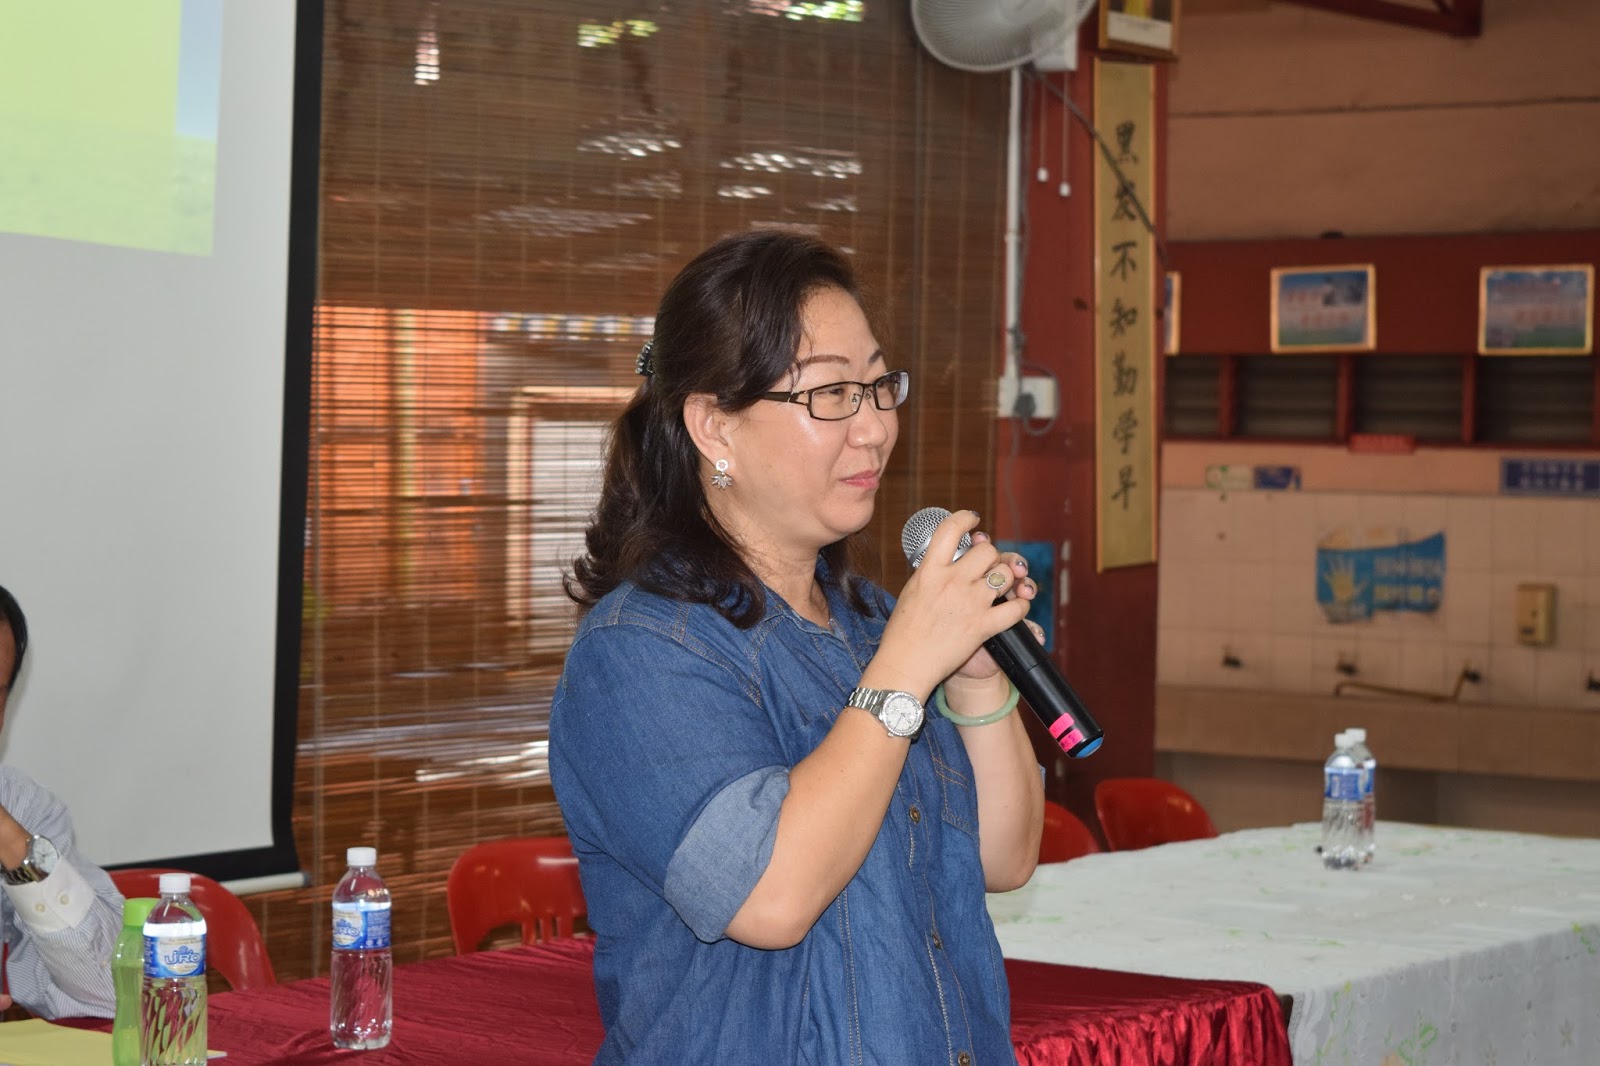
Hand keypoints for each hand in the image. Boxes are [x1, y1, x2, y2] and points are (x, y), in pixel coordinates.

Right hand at [866, 511, 1033, 698]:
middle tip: (988, 566)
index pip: (950, 529)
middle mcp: (952, 582)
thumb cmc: (903, 632)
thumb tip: (945, 557)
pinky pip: (1016, 608)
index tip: (973, 519)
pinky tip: (1015, 607)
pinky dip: (1020, 606)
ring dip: (1008, 578)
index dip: (966, 518)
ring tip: (1002, 586)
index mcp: (930, 571)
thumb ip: (931, 572)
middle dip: (992, 556)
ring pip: (1006, 574)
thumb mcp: (912, 591)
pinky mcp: (983, 626)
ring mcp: (970, 603)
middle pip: (987, 550)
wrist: (906, 664)